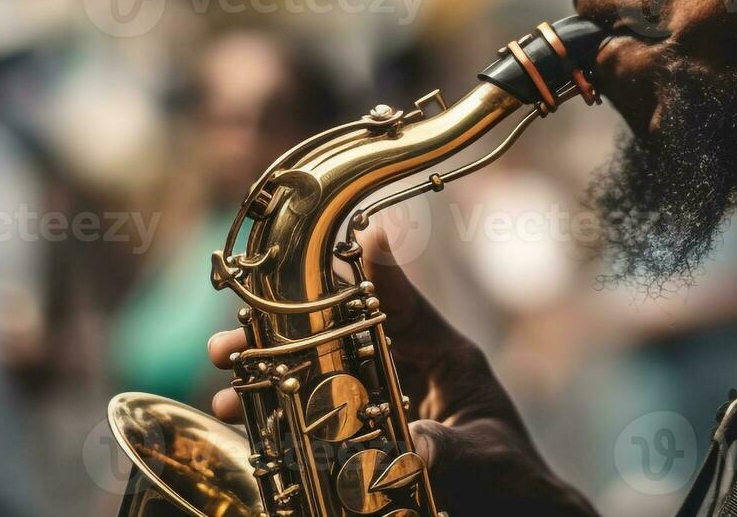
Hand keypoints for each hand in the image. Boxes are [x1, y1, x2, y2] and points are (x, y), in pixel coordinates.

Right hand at [207, 224, 597, 515]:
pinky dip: (280, 420)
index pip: (399, 306)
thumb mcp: (482, 463)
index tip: (316, 252)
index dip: (362, 276)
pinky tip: (243, 426)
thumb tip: (412, 447)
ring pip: (319, 377)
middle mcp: (411, 375)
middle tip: (228, 344)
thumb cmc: (512, 484)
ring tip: (225, 395)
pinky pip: (318, 421)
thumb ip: (447, 452)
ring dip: (269, 380)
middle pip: (339, 337)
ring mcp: (388, 406)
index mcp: (445, 361)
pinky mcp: (372, 441)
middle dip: (282, 337)